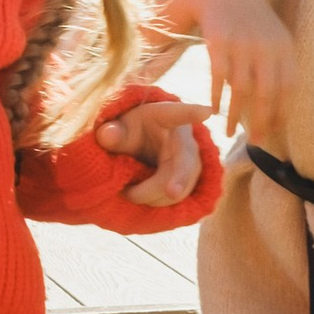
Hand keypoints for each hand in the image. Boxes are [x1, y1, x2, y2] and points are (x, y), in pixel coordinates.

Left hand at [94, 93, 211, 208]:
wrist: (141, 145)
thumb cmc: (132, 131)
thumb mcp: (120, 127)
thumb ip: (113, 132)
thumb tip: (107, 135)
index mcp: (167, 118)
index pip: (179, 113)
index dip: (192, 112)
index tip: (207, 111)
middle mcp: (185, 141)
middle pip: (186, 162)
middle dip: (181, 178)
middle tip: (172, 192)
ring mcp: (191, 163)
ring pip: (182, 186)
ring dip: (154, 196)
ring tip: (128, 192)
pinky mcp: (190, 181)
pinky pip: (180, 197)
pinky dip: (158, 202)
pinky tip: (142, 199)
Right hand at [187, 0, 297, 147]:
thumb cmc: (250, 22)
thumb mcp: (272, 39)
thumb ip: (278, 67)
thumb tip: (281, 108)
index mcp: (284, 47)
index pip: (288, 88)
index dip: (282, 112)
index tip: (274, 132)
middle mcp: (265, 46)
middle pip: (266, 92)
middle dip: (261, 120)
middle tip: (256, 141)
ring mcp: (242, 43)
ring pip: (241, 88)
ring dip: (235, 114)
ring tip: (230, 133)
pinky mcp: (219, 42)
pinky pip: (219, 77)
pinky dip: (217, 97)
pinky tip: (214, 111)